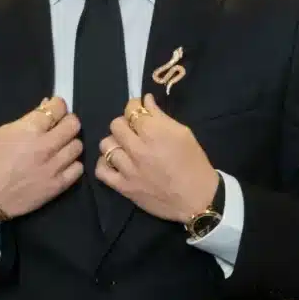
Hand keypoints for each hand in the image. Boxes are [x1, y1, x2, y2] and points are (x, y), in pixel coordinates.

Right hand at [0, 97, 82, 221]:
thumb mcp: (5, 132)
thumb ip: (29, 119)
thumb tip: (47, 107)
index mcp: (30, 130)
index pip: (58, 108)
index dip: (58, 105)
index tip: (56, 108)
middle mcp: (46, 146)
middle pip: (73, 125)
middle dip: (68, 122)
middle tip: (60, 126)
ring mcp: (54, 167)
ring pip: (78, 146)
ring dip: (70, 143)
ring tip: (60, 147)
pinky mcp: (58, 186)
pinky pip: (78, 169)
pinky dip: (72, 164)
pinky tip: (62, 164)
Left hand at [95, 93, 218, 223]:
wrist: (198, 199)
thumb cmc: (194, 163)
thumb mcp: (183, 133)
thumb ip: (160, 116)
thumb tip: (145, 101)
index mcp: (154, 133)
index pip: (131, 110)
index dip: (134, 106)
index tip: (139, 110)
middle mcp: (138, 149)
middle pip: (115, 125)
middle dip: (124, 123)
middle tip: (134, 130)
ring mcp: (128, 169)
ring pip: (106, 145)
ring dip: (115, 143)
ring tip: (125, 147)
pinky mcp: (124, 187)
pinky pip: (101, 170)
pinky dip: (105, 164)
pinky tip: (116, 163)